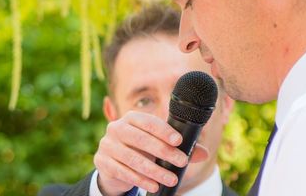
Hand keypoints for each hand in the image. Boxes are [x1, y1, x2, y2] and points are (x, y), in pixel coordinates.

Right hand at [93, 111, 208, 194]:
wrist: (113, 164)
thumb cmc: (139, 150)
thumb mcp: (156, 146)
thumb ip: (178, 148)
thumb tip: (203, 153)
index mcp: (130, 119)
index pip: (147, 121)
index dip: (163, 130)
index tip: (178, 141)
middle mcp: (116, 128)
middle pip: (139, 138)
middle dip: (162, 151)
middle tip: (181, 162)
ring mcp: (107, 145)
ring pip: (132, 158)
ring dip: (154, 170)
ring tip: (171, 179)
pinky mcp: (102, 162)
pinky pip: (122, 171)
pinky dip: (140, 180)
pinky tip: (154, 186)